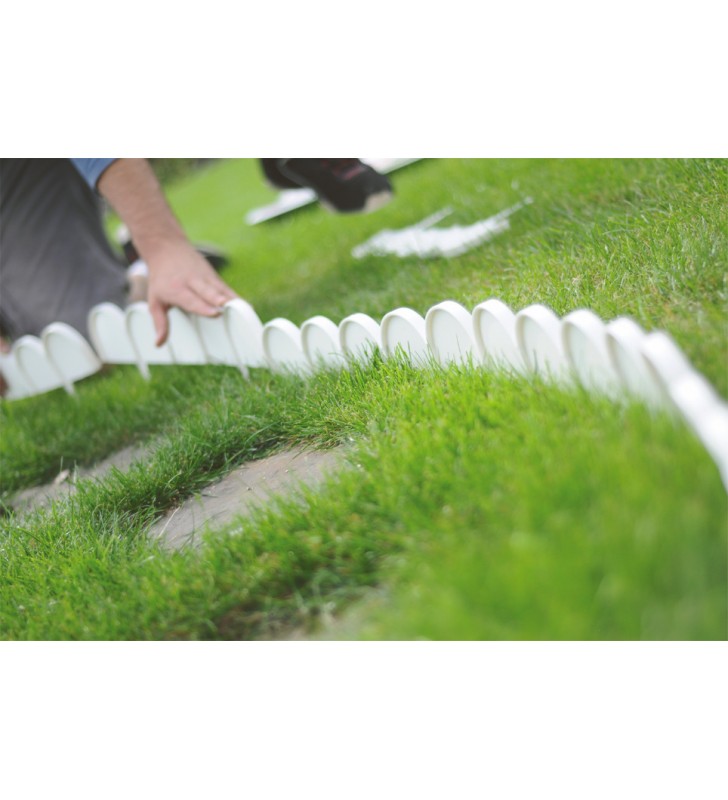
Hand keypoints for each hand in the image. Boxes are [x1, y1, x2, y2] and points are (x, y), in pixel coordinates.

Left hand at [96, 160, 238, 345]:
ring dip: (233, 299)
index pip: (191, 299)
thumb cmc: (161, 280)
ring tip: (246, 310)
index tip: (215, 313)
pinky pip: (227, 289)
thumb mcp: (155, 301)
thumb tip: (158, 344)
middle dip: (218, 299)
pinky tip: (248, 308)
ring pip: (221, 289)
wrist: (167, 248)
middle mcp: (192, 282)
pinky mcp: (215, 278)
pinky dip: (236, 298)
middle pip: (208, 291)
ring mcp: (206, 278)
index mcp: (176, 289)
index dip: (203, 307)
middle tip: (227, 307)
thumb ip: (160, 323)